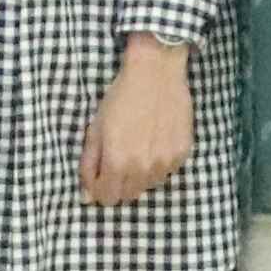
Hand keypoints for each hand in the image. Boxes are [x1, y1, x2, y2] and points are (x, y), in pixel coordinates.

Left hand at [79, 34, 194, 206]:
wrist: (156, 72)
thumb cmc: (121, 97)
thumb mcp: (96, 128)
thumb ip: (89, 164)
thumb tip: (87, 197)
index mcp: (117, 162)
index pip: (107, 198)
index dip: (99, 187)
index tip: (99, 173)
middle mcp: (143, 168)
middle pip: (128, 195)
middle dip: (118, 182)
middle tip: (117, 158)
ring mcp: (166, 163)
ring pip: (148, 184)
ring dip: (139, 174)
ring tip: (137, 146)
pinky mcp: (182, 154)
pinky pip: (166, 171)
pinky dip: (158, 164)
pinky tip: (154, 141)